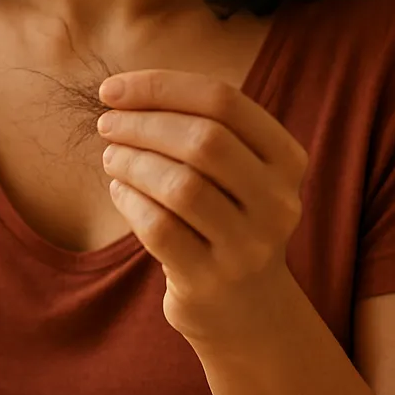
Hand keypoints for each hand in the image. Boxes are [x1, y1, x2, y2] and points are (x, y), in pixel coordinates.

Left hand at [97, 69, 307, 354]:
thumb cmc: (225, 216)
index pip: (224, 101)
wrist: (247, 308)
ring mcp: (248, 246)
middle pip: (204, 140)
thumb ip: (196, 126)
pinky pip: (159, 227)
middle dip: (143, 123)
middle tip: (107, 124)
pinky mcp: (210, 280)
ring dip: (132, 162)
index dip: (161, 87)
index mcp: (287, 159)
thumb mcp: (233, 169)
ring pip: (180, 185)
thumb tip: (123, 93)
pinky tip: (119, 191)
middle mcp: (278, 202)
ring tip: (112, 157)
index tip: (112, 89)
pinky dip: (128, 200)